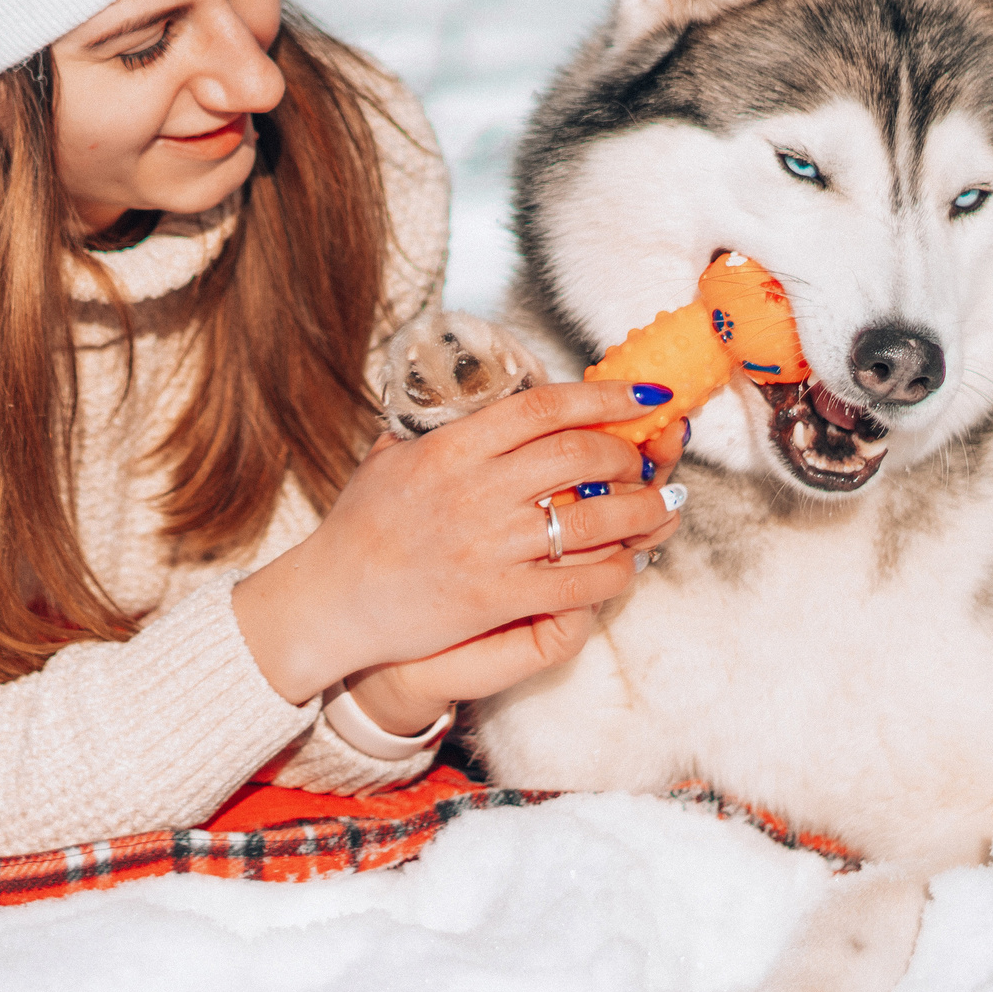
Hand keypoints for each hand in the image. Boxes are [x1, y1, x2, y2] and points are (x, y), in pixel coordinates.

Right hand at [341, 413, 690, 733]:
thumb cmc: (359, 526)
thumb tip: (477, 391)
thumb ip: (437, 424)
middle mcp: (475, 489)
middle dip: (628, 452)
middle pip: (580, 454)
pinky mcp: (495, 597)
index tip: (641, 394)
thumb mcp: (391, 455)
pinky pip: (579, 581)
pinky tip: (629, 564)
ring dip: (641, 509)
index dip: (604, 395)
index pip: (544, 406)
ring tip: (661, 505)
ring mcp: (488, 545)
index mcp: (452, 447)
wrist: (331, 600)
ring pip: (592, 517)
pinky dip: (616, 570)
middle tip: (646, 457)